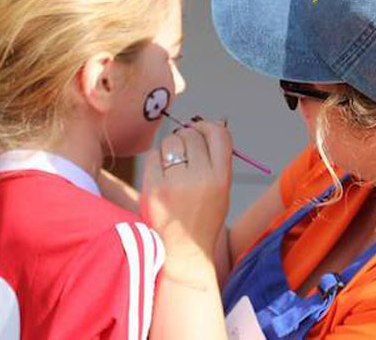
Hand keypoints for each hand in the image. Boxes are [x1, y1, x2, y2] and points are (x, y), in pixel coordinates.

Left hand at [141, 120, 232, 256]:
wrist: (181, 252)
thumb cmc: (202, 218)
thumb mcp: (221, 191)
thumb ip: (217, 160)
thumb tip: (210, 123)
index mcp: (222, 178)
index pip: (219, 134)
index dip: (208, 126)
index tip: (200, 131)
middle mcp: (201, 178)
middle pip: (191, 135)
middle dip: (185, 139)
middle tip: (182, 155)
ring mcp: (175, 183)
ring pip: (170, 142)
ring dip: (169, 148)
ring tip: (171, 168)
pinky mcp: (153, 188)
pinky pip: (153, 156)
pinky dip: (155, 161)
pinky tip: (160, 177)